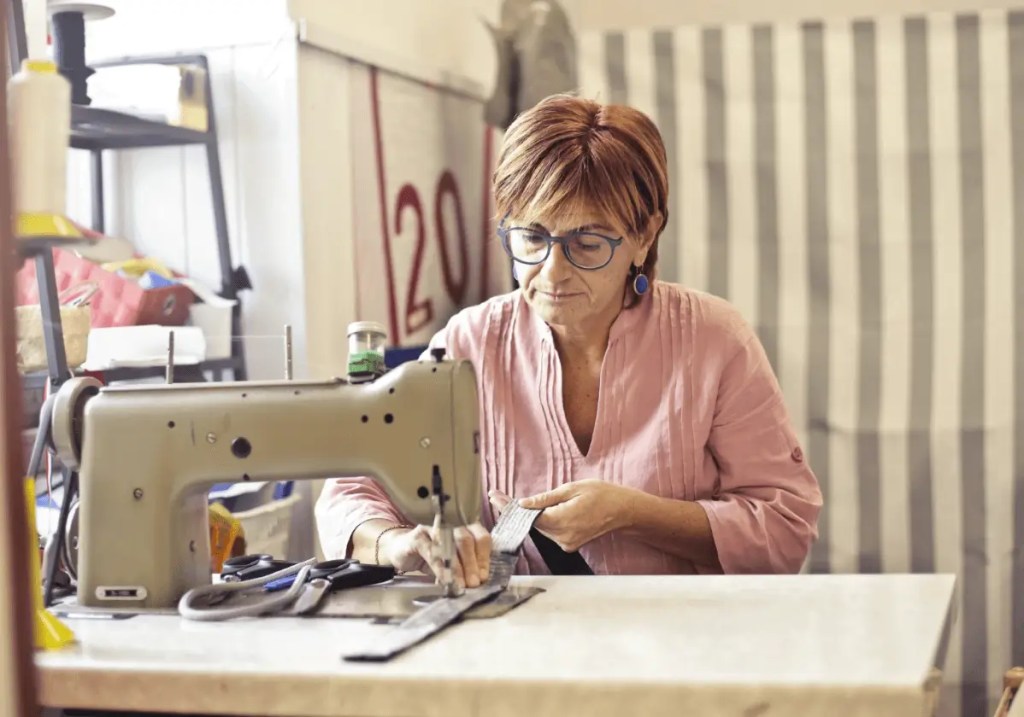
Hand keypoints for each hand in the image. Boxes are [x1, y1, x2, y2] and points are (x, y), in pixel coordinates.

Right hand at [379, 522, 491, 588]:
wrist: (402, 550)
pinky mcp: (418, 535)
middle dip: (471, 564)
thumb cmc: (432, 556)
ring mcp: (434, 527)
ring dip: (457, 568)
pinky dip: (440, 568)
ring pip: (450, 545)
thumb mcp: (453, 562)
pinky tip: (444, 579)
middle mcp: (451, 522)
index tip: (483, 577)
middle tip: (473, 583)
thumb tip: (478, 581)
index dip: (484, 558)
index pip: (481, 538)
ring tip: (460, 585)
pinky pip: (432, 551)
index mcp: (466, 526)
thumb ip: (466, 568)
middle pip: (467, 540)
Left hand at [490, 481, 636, 552]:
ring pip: (540, 528)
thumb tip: (523, 504)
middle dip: (517, 511)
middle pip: (532, 524)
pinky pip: (550, 532)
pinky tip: (541, 511)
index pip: (528, 516)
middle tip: (499, 497)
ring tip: (522, 502)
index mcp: (562, 520)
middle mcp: (562, 537)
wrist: (623, 510)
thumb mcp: (571, 489)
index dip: (509, 507)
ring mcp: (566, 543)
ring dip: (531, 516)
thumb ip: (545, 499)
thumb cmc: (601, 494)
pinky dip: (544, 521)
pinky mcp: (569, 545)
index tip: (495, 498)